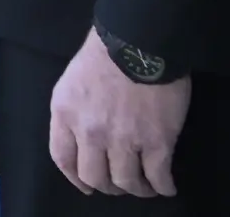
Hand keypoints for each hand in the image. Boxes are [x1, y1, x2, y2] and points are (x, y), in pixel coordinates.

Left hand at [48, 28, 190, 196]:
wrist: (140, 40)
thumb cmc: (105, 52)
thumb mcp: (73, 80)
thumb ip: (74, 110)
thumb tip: (84, 134)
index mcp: (66, 113)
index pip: (62, 158)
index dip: (75, 177)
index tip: (86, 185)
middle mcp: (90, 131)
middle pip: (94, 176)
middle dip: (107, 186)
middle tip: (119, 184)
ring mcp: (124, 139)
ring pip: (126, 182)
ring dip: (136, 189)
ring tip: (145, 186)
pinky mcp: (157, 142)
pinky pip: (158, 177)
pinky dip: (163, 187)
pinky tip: (166, 186)